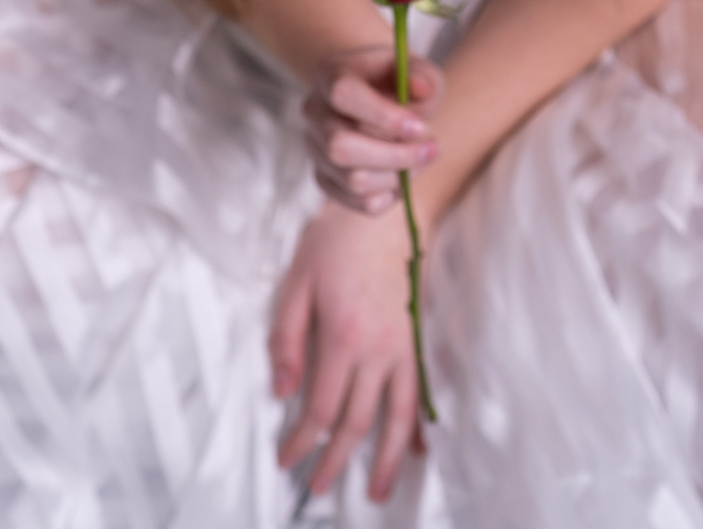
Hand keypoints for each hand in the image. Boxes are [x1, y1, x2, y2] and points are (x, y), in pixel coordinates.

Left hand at [270, 200, 424, 501]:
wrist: (388, 210)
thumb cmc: (336, 239)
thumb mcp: (297, 282)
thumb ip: (287, 338)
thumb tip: (283, 391)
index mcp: (342, 336)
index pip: (320, 407)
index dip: (302, 441)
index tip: (287, 460)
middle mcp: (378, 349)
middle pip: (358, 422)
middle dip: (336, 461)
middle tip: (319, 488)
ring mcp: (402, 345)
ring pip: (398, 416)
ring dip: (387, 459)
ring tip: (379, 492)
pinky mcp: (416, 338)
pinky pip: (420, 391)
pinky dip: (418, 426)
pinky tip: (417, 450)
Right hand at [303, 46, 443, 213]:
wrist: (377, 97)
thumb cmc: (396, 80)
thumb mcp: (414, 67)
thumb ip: (421, 75)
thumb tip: (420, 89)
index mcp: (330, 74)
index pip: (343, 95)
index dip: (384, 116)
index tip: (421, 127)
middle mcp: (314, 112)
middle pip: (341, 147)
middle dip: (396, 155)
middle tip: (433, 148)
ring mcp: (316, 148)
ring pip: (353, 180)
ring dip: (399, 176)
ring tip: (424, 157)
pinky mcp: (326, 178)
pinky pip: (360, 202)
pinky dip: (392, 194)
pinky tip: (405, 173)